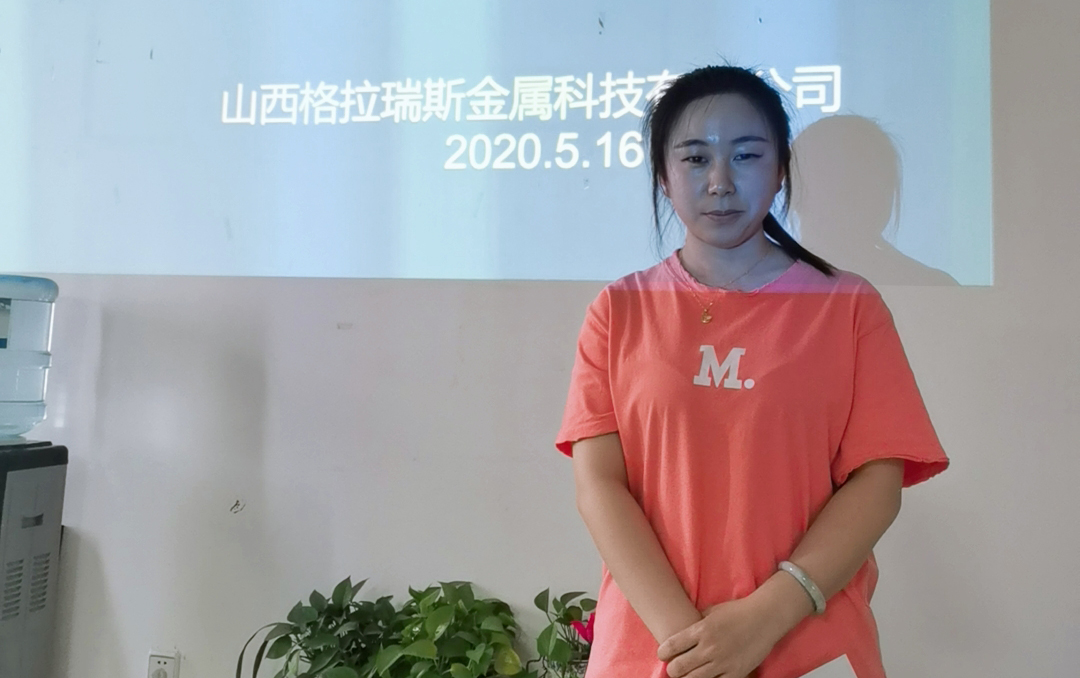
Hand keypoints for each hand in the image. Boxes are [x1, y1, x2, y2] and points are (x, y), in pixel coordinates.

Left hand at [656, 596, 783, 677]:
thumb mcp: (712, 611)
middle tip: (675, 666)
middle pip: (677, 668)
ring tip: (688, 673)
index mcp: (701, 630)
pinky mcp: (736, 673)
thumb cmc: (737, 611)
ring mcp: (723, 663)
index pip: (671, 647)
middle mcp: (710, 648)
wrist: (765, 618)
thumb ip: (695, 622)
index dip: (662, 653)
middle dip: (672, 669)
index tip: (663, 654)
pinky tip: (707, 676)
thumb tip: (679, 630)